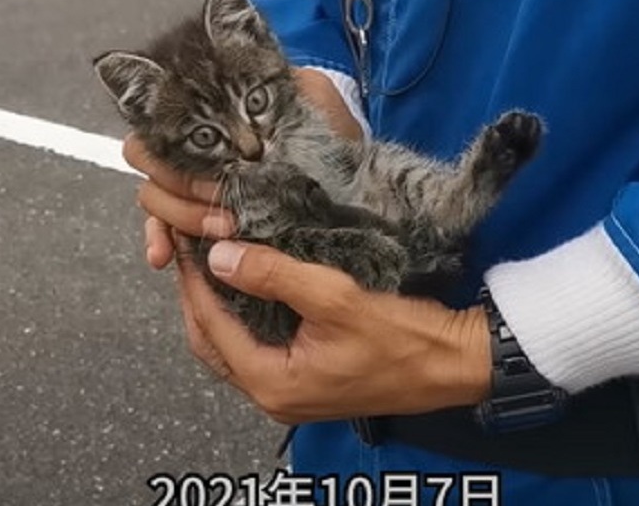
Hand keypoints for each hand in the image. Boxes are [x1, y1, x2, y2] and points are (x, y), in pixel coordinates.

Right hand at [123, 67, 363, 267]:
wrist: (352, 185)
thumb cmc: (332, 138)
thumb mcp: (314, 98)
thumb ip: (279, 70)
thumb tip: (245, 46)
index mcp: (210, 108)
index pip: (162, 107)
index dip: (172, 128)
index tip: (209, 155)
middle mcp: (194, 145)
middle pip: (147, 156)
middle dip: (182, 181)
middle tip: (224, 196)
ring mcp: (192, 183)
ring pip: (153, 194)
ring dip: (182, 213)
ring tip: (224, 227)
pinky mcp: (198, 219)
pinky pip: (160, 229)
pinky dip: (157, 240)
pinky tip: (164, 255)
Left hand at [174, 239, 491, 423]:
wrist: (452, 365)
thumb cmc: (402, 337)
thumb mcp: (335, 298)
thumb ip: (274, 276)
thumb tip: (219, 257)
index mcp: (271, 383)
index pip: (211, 326)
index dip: (193, 282)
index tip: (185, 242)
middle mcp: (272, 397)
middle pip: (213, 342)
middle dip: (197, 297)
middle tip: (190, 251)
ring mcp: (288, 393)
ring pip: (233, 347)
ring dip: (219, 308)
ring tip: (213, 262)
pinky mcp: (305, 382)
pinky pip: (257, 349)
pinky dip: (245, 318)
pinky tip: (249, 286)